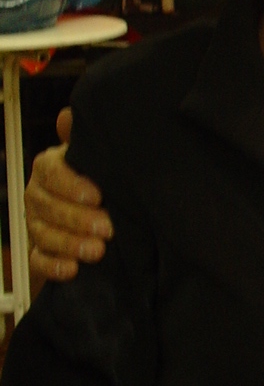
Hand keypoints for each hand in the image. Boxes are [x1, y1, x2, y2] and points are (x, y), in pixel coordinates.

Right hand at [25, 108, 112, 280]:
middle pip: (48, 207)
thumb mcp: (97, 155)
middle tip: (107, 227)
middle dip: (77, 218)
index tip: (98, 195)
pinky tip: (73, 269)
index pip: (51, 172)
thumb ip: (84, 137)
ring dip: (70, 244)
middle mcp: (36, 194)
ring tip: (98, 250)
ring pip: (43, 234)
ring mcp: (35, 223)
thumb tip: (67, 116)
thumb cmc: (99, 176)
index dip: (71, 185)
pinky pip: (38, 261)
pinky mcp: (38, 251)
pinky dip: (54, 266)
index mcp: (48, 167)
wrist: (101, 209)